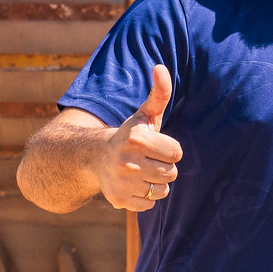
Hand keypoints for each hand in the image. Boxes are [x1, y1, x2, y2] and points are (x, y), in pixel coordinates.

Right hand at [95, 65, 181, 211]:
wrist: (95, 157)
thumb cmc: (130, 135)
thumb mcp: (144, 115)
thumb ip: (159, 93)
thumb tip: (160, 67)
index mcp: (137, 138)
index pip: (177, 153)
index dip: (168, 149)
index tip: (153, 145)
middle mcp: (128, 161)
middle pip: (171, 173)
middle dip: (162, 167)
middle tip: (146, 159)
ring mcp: (122, 182)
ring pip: (162, 190)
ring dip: (154, 183)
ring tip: (140, 171)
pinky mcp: (119, 200)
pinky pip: (149, 204)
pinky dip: (143, 197)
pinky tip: (131, 184)